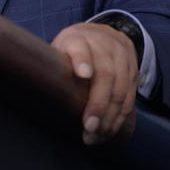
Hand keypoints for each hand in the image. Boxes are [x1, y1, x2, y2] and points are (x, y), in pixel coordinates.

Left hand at [51, 22, 138, 144]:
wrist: (101, 34)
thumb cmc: (71, 49)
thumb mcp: (58, 48)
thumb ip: (52, 64)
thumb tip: (35, 91)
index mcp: (78, 38)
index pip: (80, 47)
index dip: (81, 60)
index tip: (82, 74)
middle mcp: (103, 45)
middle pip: (105, 74)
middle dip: (98, 104)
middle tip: (88, 127)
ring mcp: (122, 57)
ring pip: (121, 89)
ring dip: (110, 117)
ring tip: (97, 135)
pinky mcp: (134, 71)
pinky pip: (131, 97)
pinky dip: (121, 117)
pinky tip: (110, 131)